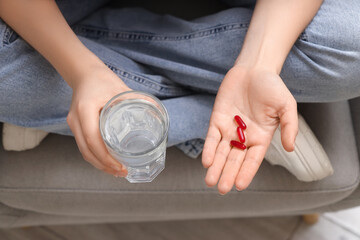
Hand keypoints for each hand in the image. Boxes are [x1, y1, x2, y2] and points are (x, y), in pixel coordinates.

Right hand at [67, 64, 131, 176]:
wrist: (84, 74)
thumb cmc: (103, 80)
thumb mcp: (120, 88)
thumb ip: (137, 99)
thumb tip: (157, 109)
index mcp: (85, 110)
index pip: (92, 139)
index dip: (105, 157)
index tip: (121, 166)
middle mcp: (75, 120)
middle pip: (87, 151)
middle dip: (104, 166)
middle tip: (122, 173)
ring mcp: (73, 124)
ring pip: (84, 152)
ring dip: (99, 165)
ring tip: (117, 172)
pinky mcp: (76, 127)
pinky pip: (84, 146)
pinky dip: (95, 157)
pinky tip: (107, 162)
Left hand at [202, 65, 297, 193]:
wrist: (254, 69)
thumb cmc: (272, 87)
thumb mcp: (287, 106)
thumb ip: (290, 127)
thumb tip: (290, 148)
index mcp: (261, 137)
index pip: (252, 160)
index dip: (246, 172)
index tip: (239, 186)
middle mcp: (244, 136)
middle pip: (235, 159)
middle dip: (228, 174)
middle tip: (221, 189)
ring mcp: (230, 128)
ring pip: (221, 151)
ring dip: (216, 166)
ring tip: (210, 181)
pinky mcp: (217, 119)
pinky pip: (212, 137)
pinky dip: (209, 148)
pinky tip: (206, 161)